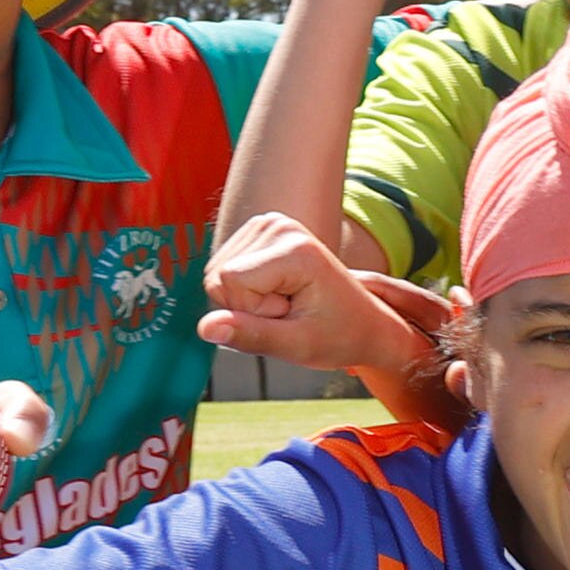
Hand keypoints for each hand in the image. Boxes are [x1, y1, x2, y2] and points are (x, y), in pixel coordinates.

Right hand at [200, 212, 468, 429]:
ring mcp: (268, 224)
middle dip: (248, 306)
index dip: (251, 311)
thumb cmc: (339, 336)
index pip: (227, 280)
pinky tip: (279, 293)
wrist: (364, 321)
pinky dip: (247, 292)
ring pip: (218, 275)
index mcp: (294, 248)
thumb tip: (204, 328)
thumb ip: (250, 335)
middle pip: (219, 276)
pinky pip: (224, 270)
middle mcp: (279, 225)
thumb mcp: (297, 345)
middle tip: (290, 311)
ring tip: (288, 303)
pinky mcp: (261, 231)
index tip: (290, 314)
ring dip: (248, 301)